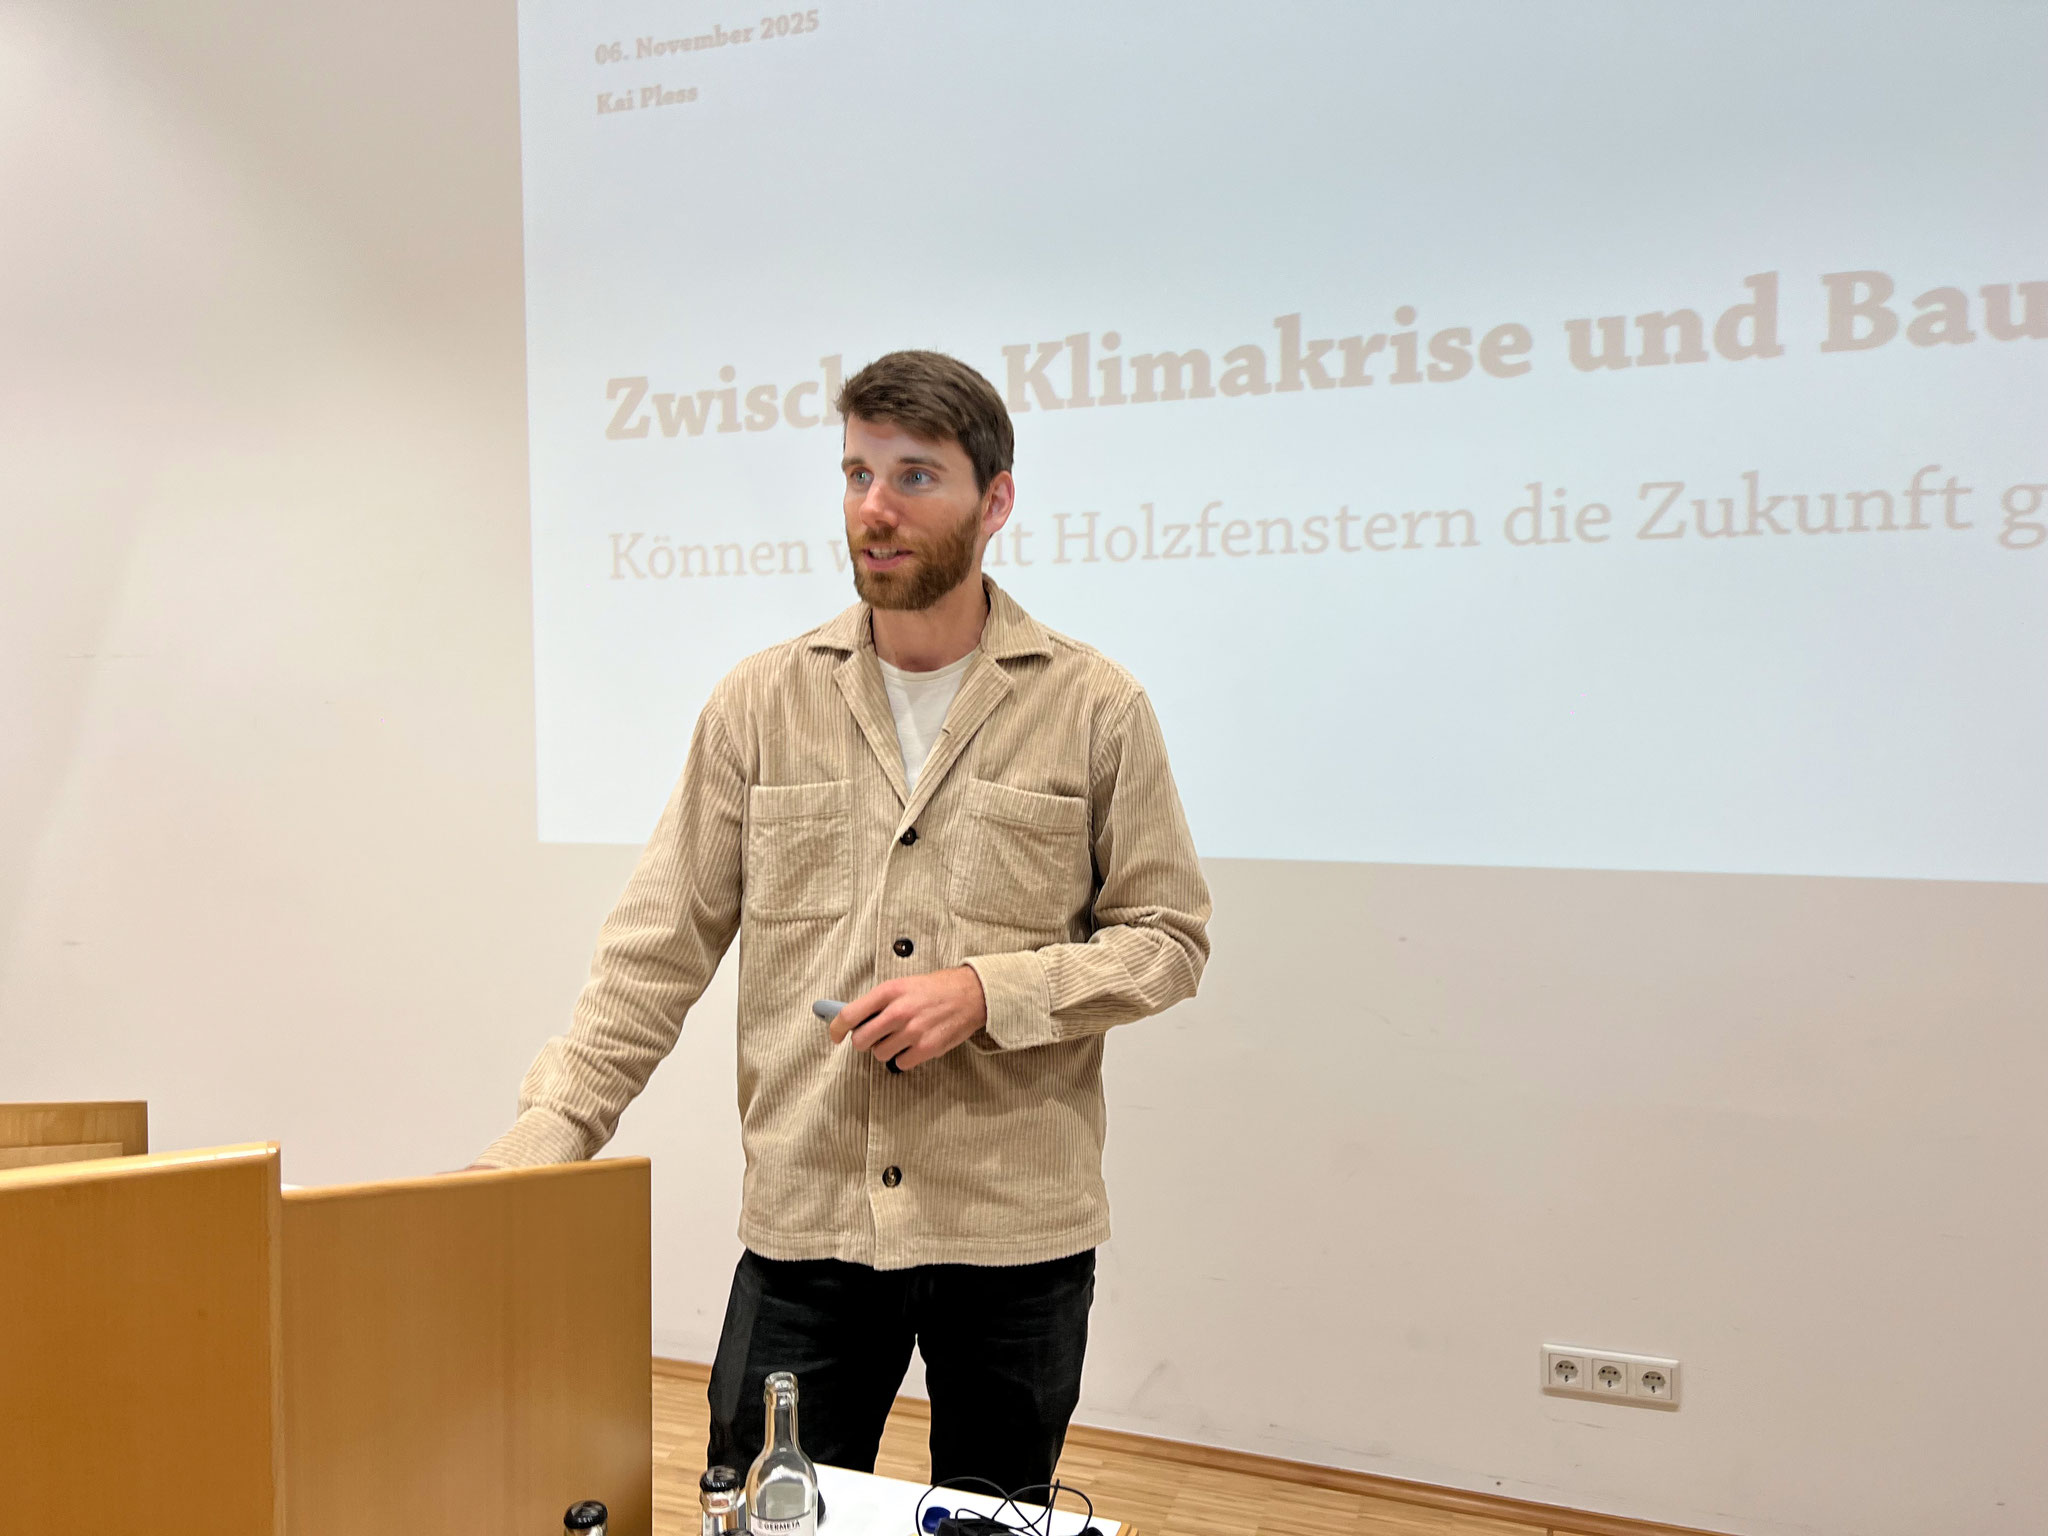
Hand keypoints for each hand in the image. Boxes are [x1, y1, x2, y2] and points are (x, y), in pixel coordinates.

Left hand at [832, 966, 987, 1070]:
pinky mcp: (927, 1048)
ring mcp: (913, 1032)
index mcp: (889, 991)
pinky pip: (901, 1063)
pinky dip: (904, 1058)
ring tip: (901, 1037)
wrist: (971, 994)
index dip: (836, 1029)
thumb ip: (878, 1001)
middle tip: (875, 1037)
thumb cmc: (935, 989)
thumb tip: (850, 1019)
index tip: (835, 1035)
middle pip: (861, 1041)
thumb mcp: (902, 984)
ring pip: (880, 1055)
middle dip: (864, 1042)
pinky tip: (914, 1045)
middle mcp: (898, 1011)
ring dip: (886, 1049)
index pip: (849, 1015)